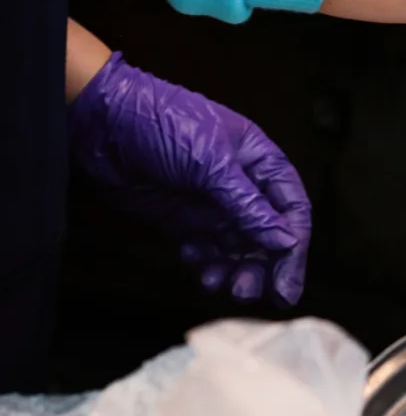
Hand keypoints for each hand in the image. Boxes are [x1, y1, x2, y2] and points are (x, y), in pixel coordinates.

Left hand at [68, 54, 310, 304]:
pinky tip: (193, 259)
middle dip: (260, 267)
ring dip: (231, 270)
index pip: (291, 210)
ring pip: (235, 248)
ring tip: (216, 283)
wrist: (102, 123)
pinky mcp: (182, 219)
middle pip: (266, 236)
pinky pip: (204, 249)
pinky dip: (203, 261)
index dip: (292, 248)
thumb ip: (249, 206)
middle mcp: (242, 186)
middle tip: (247, 292)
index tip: (286, 285)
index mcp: (260, 162)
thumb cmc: (165, 124)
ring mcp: (211, 203)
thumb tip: (286, 241)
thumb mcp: (212, 164)